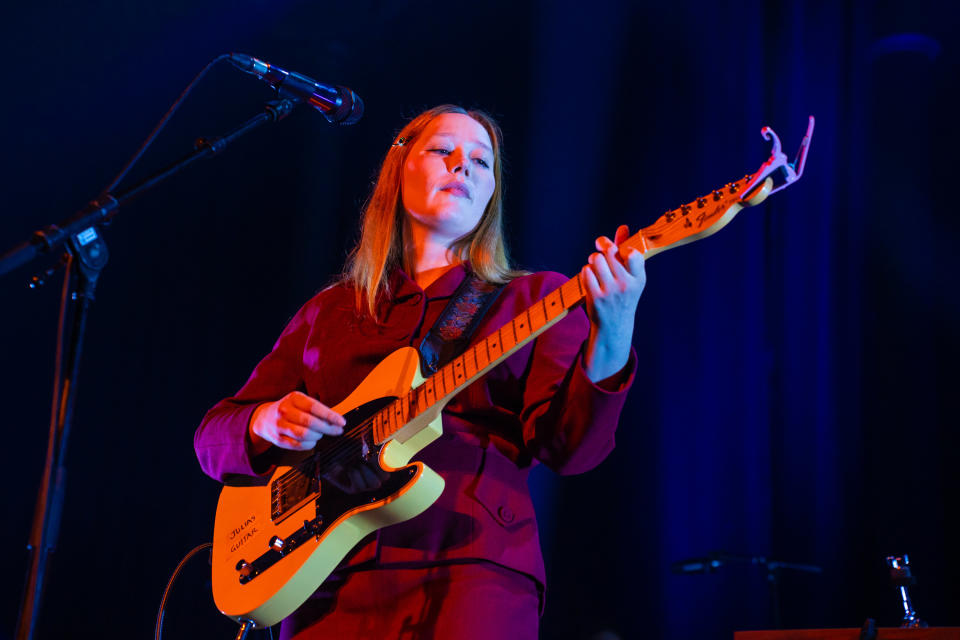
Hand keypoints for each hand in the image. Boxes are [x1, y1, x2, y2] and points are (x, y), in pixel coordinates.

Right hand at [248, 391, 345, 453]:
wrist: (264, 418)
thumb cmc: (290, 409)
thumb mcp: (301, 402)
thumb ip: (318, 409)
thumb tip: (337, 420)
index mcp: (294, 398)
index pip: (315, 407)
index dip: (330, 416)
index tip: (342, 422)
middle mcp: (285, 410)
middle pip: (310, 422)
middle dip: (327, 428)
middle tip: (337, 431)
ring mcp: (279, 425)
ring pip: (304, 435)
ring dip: (317, 436)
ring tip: (321, 434)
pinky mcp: (277, 439)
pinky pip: (297, 445)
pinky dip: (309, 445)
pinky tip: (313, 442)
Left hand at [580, 224, 645, 381]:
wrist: (614, 325)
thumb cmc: (622, 294)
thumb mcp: (630, 275)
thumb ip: (626, 250)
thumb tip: (623, 227)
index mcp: (639, 278)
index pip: (633, 254)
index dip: (622, 248)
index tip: (618, 252)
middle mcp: (626, 284)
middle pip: (609, 252)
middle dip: (602, 249)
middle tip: (601, 253)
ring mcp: (610, 291)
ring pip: (595, 259)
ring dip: (593, 260)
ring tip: (596, 268)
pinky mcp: (596, 297)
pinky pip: (585, 271)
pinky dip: (586, 271)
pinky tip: (590, 277)